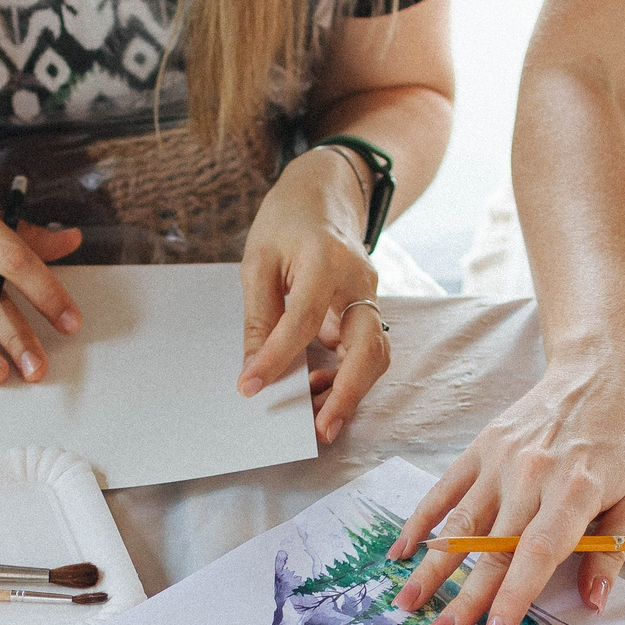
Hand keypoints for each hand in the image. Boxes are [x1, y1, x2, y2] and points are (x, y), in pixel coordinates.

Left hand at [238, 147, 387, 442]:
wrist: (325, 195)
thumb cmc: (288, 222)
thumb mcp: (259, 260)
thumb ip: (261, 316)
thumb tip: (256, 367)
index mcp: (327, 262)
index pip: (303, 321)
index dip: (276, 358)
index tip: (249, 387)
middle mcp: (360, 283)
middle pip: (367, 347)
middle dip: (347, 393)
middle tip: (321, 429)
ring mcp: (370, 298)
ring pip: (375, 355)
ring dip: (350, 391)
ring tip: (317, 418)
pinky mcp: (367, 312)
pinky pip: (365, 352)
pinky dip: (346, 377)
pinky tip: (318, 388)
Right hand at [387, 350, 624, 624]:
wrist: (601, 370)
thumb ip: (613, 549)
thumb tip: (593, 601)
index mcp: (576, 490)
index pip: (538, 554)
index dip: (513, 598)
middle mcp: (532, 476)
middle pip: (492, 549)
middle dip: (464, 599)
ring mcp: (501, 461)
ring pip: (460, 525)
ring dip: (431, 569)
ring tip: (408, 604)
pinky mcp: (482, 447)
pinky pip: (445, 490)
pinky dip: (420, 521)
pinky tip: (401, 551)